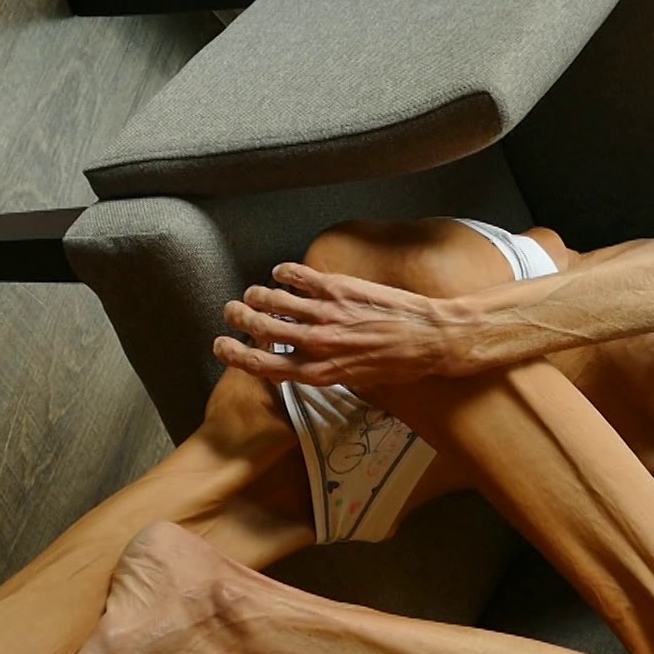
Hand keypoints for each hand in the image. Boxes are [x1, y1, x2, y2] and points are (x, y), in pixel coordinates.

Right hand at [211, 263, 461, 387]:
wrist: (432, 338)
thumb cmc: (401, 365)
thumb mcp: (361, 382)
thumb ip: (329, 372)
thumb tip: (311, 365)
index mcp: (321, 372)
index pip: (264, 365)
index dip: (236, 354)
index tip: (222, 345)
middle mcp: (318, 344)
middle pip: (262, 329)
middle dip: (239, 318)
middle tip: (231, 311)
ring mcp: (327, 314)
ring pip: (276, 301)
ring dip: (257, 295)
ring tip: (251, 293)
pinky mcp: (339, 289)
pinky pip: (300, 278)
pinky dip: (285, 273)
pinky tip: (280, 272)